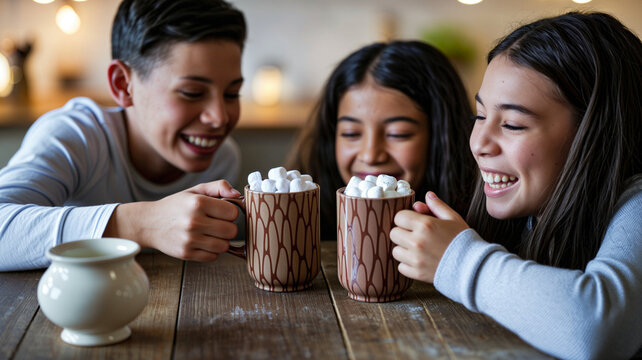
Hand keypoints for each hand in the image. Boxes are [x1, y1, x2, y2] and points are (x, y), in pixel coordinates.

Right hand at [104, 180, 241, 260]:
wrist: (149, 223)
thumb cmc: (176, 205)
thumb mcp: (196, 190)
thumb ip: (219, 187)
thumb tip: (237, 194)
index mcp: (198, 203)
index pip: (233, 212)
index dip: (230, 212)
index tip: (222, 212)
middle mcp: (194, 222)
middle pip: (231, 231)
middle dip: (228, 227)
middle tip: (217, 224)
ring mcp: (190, 240)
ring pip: (224, 246)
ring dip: (221, 240)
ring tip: (210, 233)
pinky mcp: (186, 254)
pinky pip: (213, 257)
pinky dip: (212, 251)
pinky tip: (203, 242)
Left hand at [390, 191, 468, 282]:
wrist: (473, 266)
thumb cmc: (463, 240)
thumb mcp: (453, 218)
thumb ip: (437, 206)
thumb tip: (427, 195)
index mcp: (425, 225)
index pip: (399, 217)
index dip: (405, 218)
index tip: (413, 222)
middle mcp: (417, 241)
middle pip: (394, 233)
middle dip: (402, 232)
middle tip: (414, 235)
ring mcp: (416, 258)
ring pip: (395, 250)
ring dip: (403, 248)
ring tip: (417, 248)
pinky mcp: (417, 273)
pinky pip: (401, 266)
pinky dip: (407, 263)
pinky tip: (419, 260)